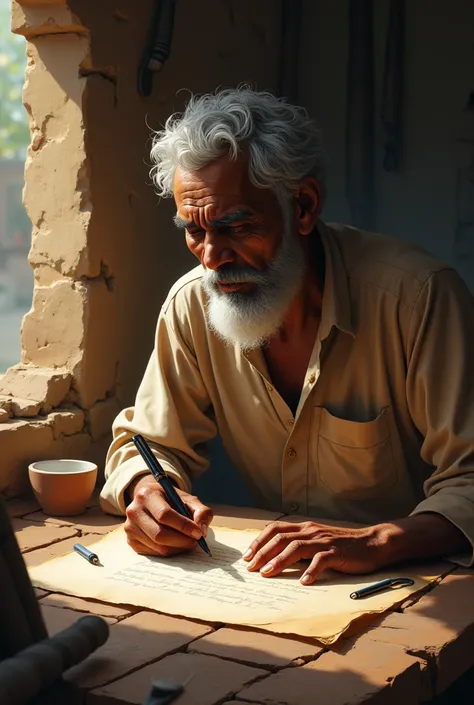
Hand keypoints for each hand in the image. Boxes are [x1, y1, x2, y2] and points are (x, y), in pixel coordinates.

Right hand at [124, 474, 212, 556]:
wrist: (152, 502)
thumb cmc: (172, 501)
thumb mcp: (188, 500)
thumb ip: (200, 511)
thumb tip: (202, 529)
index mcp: (146, 494)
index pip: (164, 514)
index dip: (183, 526)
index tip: (199, 533)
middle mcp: (133, 510)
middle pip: (159, 534)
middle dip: (182, 540)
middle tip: (196, 541)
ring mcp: (129, 527)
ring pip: (158, 546)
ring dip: (178, 548)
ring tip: (188, 541)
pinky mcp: (131, 541)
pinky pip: (154, 553)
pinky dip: (170, 551)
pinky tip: (176, 543)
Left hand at [243, 520, 387, 584]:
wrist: (371, 543)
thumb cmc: (342, 545)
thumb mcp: (317, 541)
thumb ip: (299, 545)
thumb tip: (275, 558)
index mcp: (305, 527)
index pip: (276, 529)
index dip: (259, 541)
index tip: (247, 555)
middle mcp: (311, 531)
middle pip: (281, 539)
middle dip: (263, 552)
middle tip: (251, 567)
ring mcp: (324, 541)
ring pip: (296, 547)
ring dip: (280, 560)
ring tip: (268, 573)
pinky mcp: (337, 553)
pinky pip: (321, 560)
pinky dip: (311, 571)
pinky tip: (303, 581)